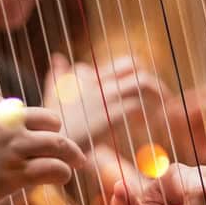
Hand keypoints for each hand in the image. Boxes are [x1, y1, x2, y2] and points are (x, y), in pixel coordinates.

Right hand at [0, 61, 86, 204]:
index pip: (15, 105)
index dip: (19, 121)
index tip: (19, 133)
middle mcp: (6, 119)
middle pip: (47, 119)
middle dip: (54, 130)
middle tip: (62, 144)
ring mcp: (15, 145)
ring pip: (58, 143)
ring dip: (72, 152)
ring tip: (78, 160)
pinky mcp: (19, 172)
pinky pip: (54, 169)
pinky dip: (64, 173)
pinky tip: (64, 177)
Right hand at [43, 53, 168, 150]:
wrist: (44, 148)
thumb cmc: (48, 128)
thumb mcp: (52, 97)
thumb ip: (57, 77)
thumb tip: (58, 57)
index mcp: (82, 76)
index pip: (114, 65)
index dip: (126, 80)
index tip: (131, 99)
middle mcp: (94, 81)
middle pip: (132, 64)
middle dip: (149, 80)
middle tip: (159, 98)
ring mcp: (101, 96)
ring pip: (141, 81)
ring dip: (157, 93)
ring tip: (161, 110)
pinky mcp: (108, 114)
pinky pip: (137, 105)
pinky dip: (147, 114)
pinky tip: (145, 126)